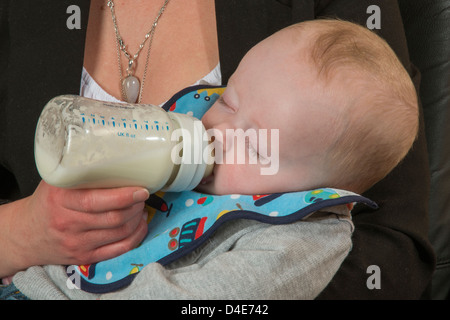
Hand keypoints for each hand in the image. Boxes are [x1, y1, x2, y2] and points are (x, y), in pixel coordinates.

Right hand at [4, 181, 148, 274]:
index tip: (140, 189)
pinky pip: (118, 250)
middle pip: (113, 218)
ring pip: (119, 233)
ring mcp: (76, 243)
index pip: (97, 201)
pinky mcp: (84, 257)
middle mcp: (68, 223)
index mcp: (60, 199)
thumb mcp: (57, 182)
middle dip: (136, 206)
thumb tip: (118, 159)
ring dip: (138, 219)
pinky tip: (140, 225)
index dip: (124, 196)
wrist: (25, 234)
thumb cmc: (47, 202)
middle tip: (142, 196)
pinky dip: (135, 237)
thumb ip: (81, 173)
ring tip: (141, 207)